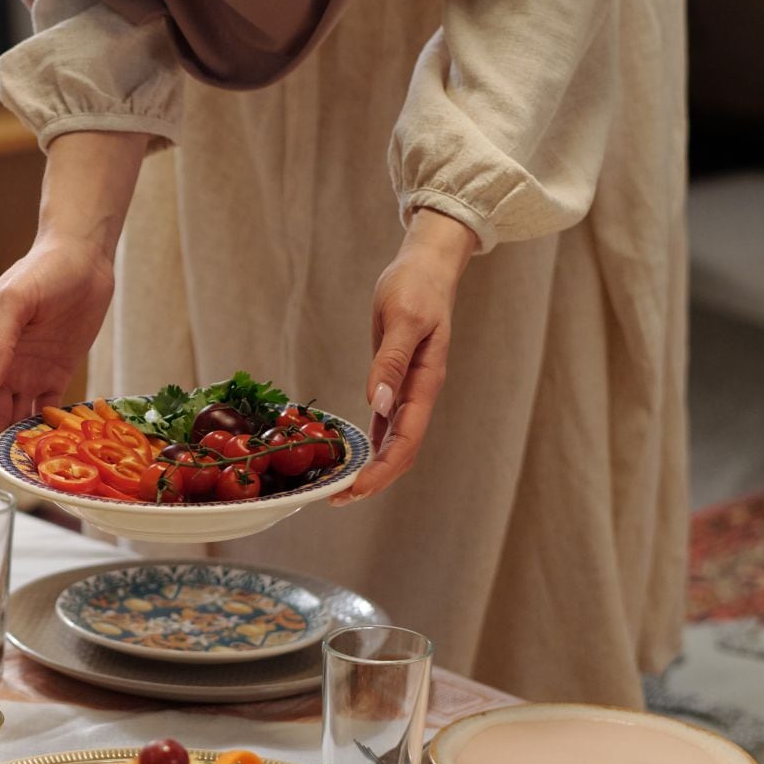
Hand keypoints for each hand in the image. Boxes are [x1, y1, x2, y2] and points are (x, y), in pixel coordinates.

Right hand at [0, 234, 114, 456]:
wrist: (84, 258)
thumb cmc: (43, 270)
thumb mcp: (16, 300)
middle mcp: (2, 363)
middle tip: (5, 470)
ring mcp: (28, 371)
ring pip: (18, 414)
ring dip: (19, 439)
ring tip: (28, 466)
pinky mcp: (55, 374)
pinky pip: (48, 408)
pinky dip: (47, 427)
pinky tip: (52, 448)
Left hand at [334, 209, 475, 504]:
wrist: (426, 265)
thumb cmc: (416, 286)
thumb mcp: (403, 319)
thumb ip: (391, 361)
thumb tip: (378, 403)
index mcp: (426, 383)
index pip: (407, 440)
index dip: (383, 470)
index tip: (356, 488)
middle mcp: (420, 392)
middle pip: (402, 450)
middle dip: (375, 479)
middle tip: (337, 498)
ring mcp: (410, 388)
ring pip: (395, 440)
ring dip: (372, 466)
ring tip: (341, 486)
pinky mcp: (398, 379)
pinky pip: (387, 421)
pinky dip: (372, 442)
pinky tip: (355, 455)